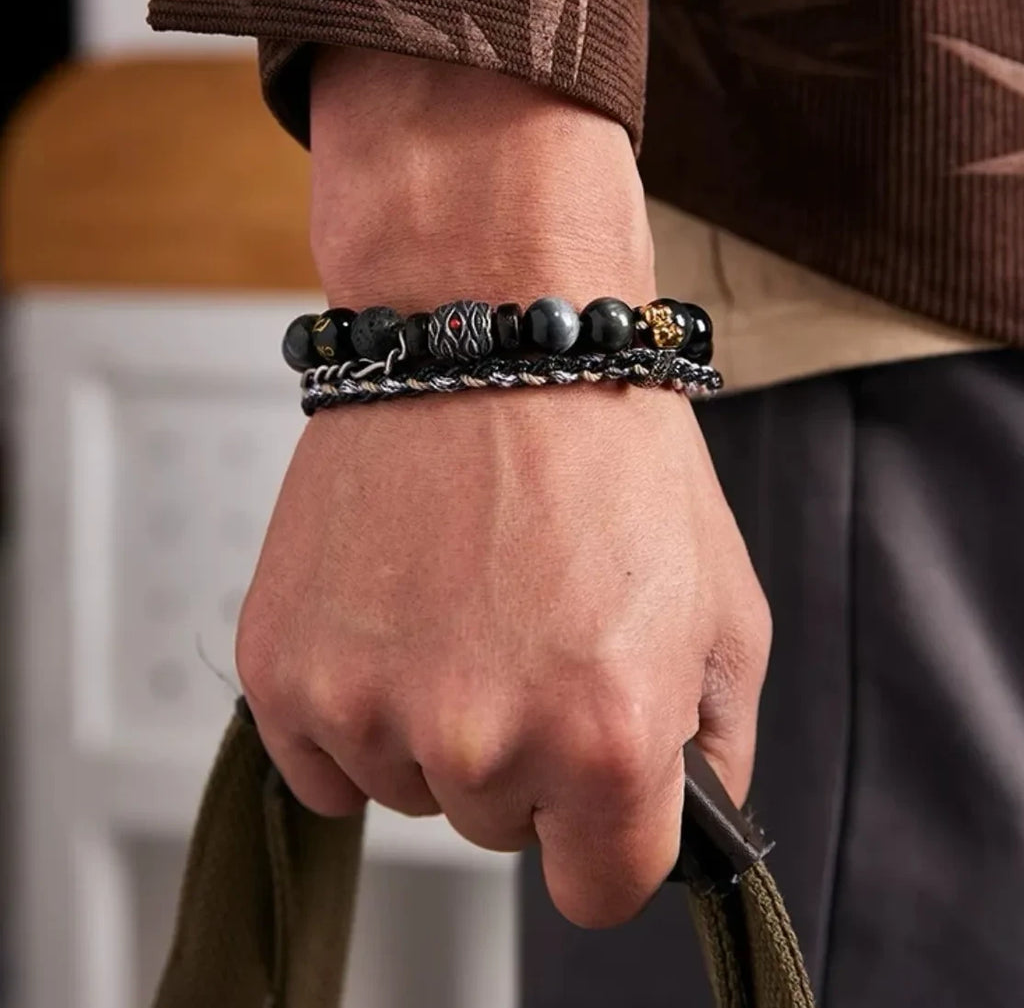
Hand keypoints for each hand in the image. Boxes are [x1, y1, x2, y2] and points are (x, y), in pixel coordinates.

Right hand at [236, 50, 771, 928]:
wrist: (488, 331)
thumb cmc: (606, 446)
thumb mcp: (722, 601)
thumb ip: (717, 744)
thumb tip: (688, 817)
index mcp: (606, 735)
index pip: (601, 887)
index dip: (607, 832)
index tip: (596, 783)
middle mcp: (482, 737)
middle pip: (499, 829)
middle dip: (523, 754)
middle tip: (526, 630)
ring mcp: (368, 706)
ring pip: (408, 790)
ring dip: (434, 724)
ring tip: (458, 602)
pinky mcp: (282, 669)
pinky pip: (321, 764)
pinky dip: (356, 708)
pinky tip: (394, 614)